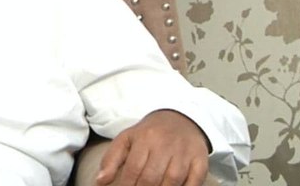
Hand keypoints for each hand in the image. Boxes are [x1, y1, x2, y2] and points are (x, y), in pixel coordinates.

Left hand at [95, 110, 209, 185]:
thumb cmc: (149, 134)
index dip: (126, 185)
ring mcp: (184, 153)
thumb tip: (100, 181)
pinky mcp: (200, 160)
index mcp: (144, 138)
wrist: (180, 119)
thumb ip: (112, 159)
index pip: (133, 168)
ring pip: (173, 181)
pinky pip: (195, 181)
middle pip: (152, 177)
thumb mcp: (127, 139)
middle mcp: (165, 145)